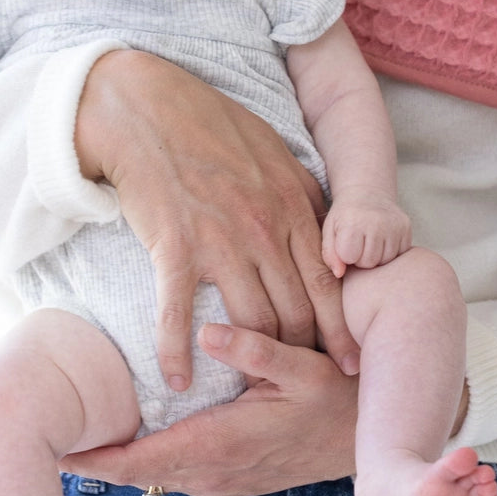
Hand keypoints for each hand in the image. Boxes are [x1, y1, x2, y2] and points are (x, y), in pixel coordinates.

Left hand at [60, 324, 360, 495]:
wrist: (362, 441)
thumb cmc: (333, 398)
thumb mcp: (302, 367)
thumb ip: (255, 350)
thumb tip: (211, 331)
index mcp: (222, 445)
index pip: (142, 462)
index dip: (95, 458)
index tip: (53, 450)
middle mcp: (214, 473)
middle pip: (138, 474)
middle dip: (94, 460)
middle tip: (46, 438)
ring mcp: (221, 482)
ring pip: (154, 477)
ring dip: (118, 462)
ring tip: (79, 436)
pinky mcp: (228, 480)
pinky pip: (174, 474)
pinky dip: (145, 461)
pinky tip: (130, 438)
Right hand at [76, 51, 360, 391]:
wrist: (148, 109)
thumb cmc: (212, 127)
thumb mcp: (276, 155)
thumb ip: (304, 198)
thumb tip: (328, 235)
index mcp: (294, 206)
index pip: (329, 283)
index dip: (341, 329)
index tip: (348, 362)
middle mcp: (265, 229)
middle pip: (296, 312)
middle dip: (304, 354)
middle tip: (303, 386)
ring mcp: (221, 241)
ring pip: (252, 321)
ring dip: (251, 360)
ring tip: (249, 386)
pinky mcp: (175, 248)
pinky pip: (179, 316)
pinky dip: (177, 354)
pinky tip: (177, 381)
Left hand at [321, 193, 412, 276]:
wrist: (366, 192)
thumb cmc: (344, 216)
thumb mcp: (329, 231)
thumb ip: (330, 254)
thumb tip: (339, 274)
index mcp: (353, 222)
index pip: (349, 257)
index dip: (346, 254)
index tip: (345, 243)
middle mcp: (376, 222)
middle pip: (369, 262)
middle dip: (362, 258)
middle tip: (359, 243)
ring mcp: (394, 224)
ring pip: (385, 261)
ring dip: (377, 256)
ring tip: (370, 242)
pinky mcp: (406, 227)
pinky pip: (399, 254)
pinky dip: (390, 251)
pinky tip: (382, 239)